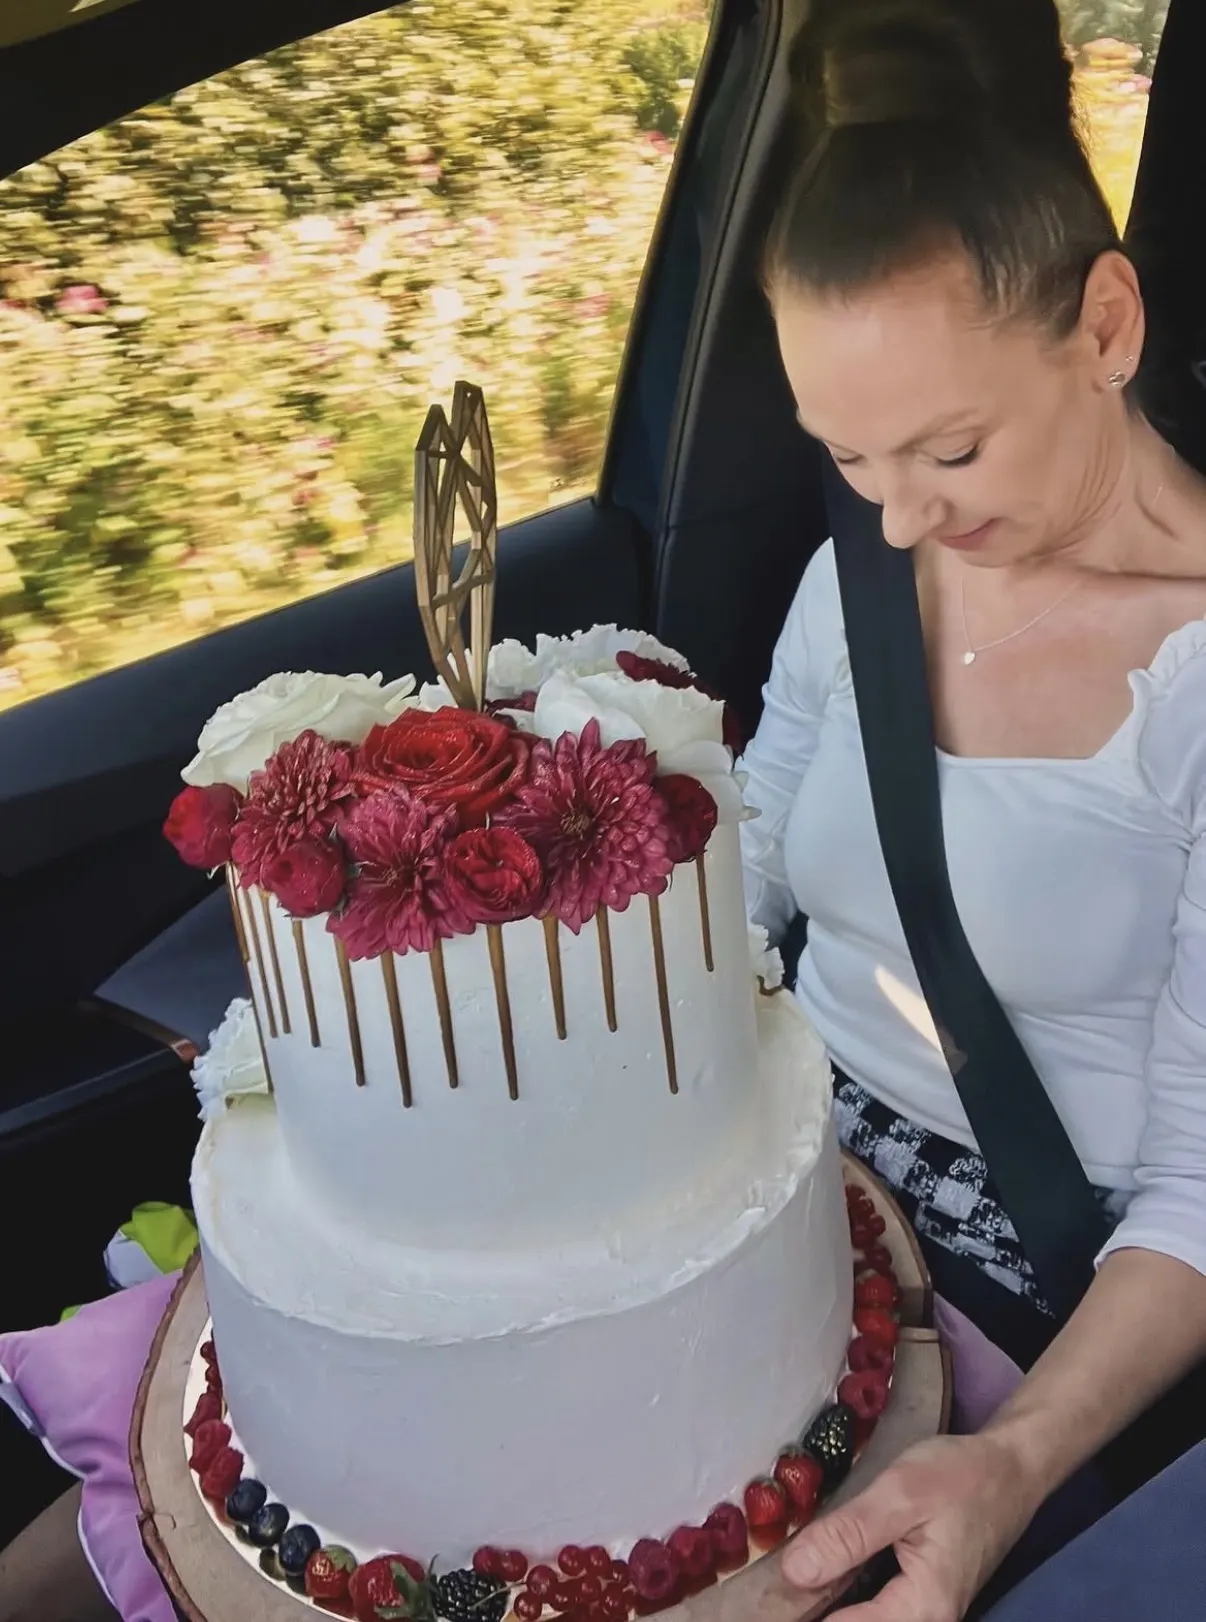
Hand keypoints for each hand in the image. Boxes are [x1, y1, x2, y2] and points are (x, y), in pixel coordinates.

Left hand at [779, 1433, 1044, 1621]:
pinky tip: (815, 1567)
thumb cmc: (960, 1477)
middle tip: (762, 1592)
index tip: (757, 1607)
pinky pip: (873, 1606)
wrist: (1009, 1468)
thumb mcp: (900, 1494)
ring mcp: (921, 1612)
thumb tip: (794, 1573)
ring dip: (824, 1602)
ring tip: (782, 1578)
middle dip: (809, 1610)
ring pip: (860, 1617)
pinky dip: (842, 1592)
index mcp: (921, 1610)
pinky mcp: (917, 1596)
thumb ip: (848, 1535)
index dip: (798, 1618)